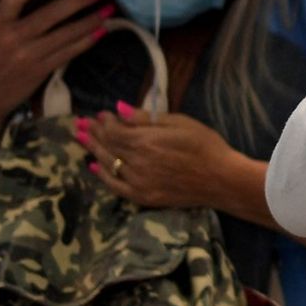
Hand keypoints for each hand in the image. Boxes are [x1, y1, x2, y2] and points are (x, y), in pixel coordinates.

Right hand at [0, 0, 110, 120]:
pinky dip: (86, 41)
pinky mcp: (41, 70)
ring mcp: (29, 55)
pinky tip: (102, 32)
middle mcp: (13, 38)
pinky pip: (69, 52)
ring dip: (90, 21)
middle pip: (51, 14)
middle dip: (78, 1)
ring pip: (66, 34)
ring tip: (109, 9)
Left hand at [78, 102, 238, 208]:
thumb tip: (118, 109)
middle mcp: (136, 162)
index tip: (102, 114)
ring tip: (82, 138)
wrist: (223, 179)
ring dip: (93, 150)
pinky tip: (95, 166)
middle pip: (107, 145)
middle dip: (93, 132)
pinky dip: (102, 175)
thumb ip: (146, 118)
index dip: (104, 121)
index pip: (113, 129)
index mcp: (145, 140)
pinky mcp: (142, 197)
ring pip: (107, 163)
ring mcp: (137, 182)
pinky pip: (115, 186)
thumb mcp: (180, 123)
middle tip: (82, 124)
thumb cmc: (207, 146)